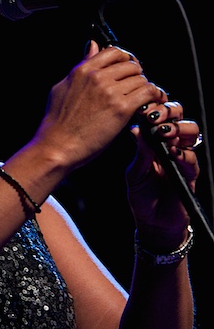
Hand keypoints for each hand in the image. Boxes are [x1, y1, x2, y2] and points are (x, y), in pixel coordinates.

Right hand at [34, 41, 165, 171]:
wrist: (57, 145)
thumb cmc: (57, 122)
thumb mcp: (63, 86)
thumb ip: (81, 65)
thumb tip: (92, 45)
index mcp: (82, 70)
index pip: (114, 52)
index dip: (125, 60)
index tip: (127, 70)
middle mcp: (97, 77)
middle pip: (132, 65)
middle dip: (137, 76)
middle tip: (137, 89)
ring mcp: (110, 92)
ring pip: (142, 79)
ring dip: (145, 89)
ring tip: (143, 101)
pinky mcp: (121, 108)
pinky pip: (148, 93)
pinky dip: (154, 98)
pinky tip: (150, 106)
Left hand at [126, 100, 200, 249]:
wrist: (153, 221)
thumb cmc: (141, 195)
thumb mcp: (134, 172)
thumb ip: (139, 152)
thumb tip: (135, 128)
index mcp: (153, 141)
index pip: (159, 116)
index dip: (154, 108)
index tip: (143, 107)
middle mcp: (170, 145)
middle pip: (179, 117)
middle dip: (169, 111)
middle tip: (155, 115)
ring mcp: (182, 157)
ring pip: (191, 132)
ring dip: (179, 128)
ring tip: (165, 132)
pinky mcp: (190, 173)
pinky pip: (193, 158)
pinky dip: (184, 153)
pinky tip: (173, 152)